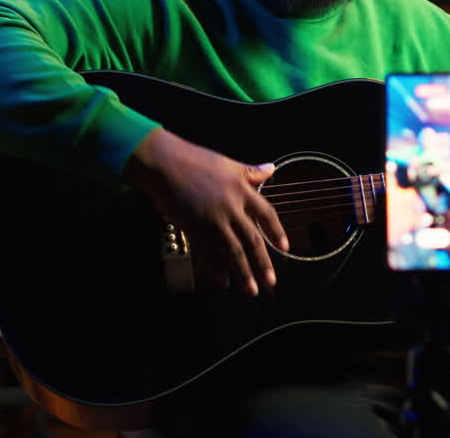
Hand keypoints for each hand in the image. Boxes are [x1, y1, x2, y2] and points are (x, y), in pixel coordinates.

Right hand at [124, 128, 289, 296]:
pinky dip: (215, 269)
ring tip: (251, 290)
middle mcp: (231, 207)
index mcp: (242, 190)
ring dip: (243, 273)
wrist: (164, 162)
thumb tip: (271, 168)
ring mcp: (212, 219)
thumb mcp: (228, 163)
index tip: (285, 247)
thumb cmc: (195, 159)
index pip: (267, 214)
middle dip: (263, 263)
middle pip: (252, 239)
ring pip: (233, 251)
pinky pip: (207, 253)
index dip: (277, 232)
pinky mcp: (193, 227)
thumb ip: (251, 172)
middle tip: (271, 282)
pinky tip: (223, 281)